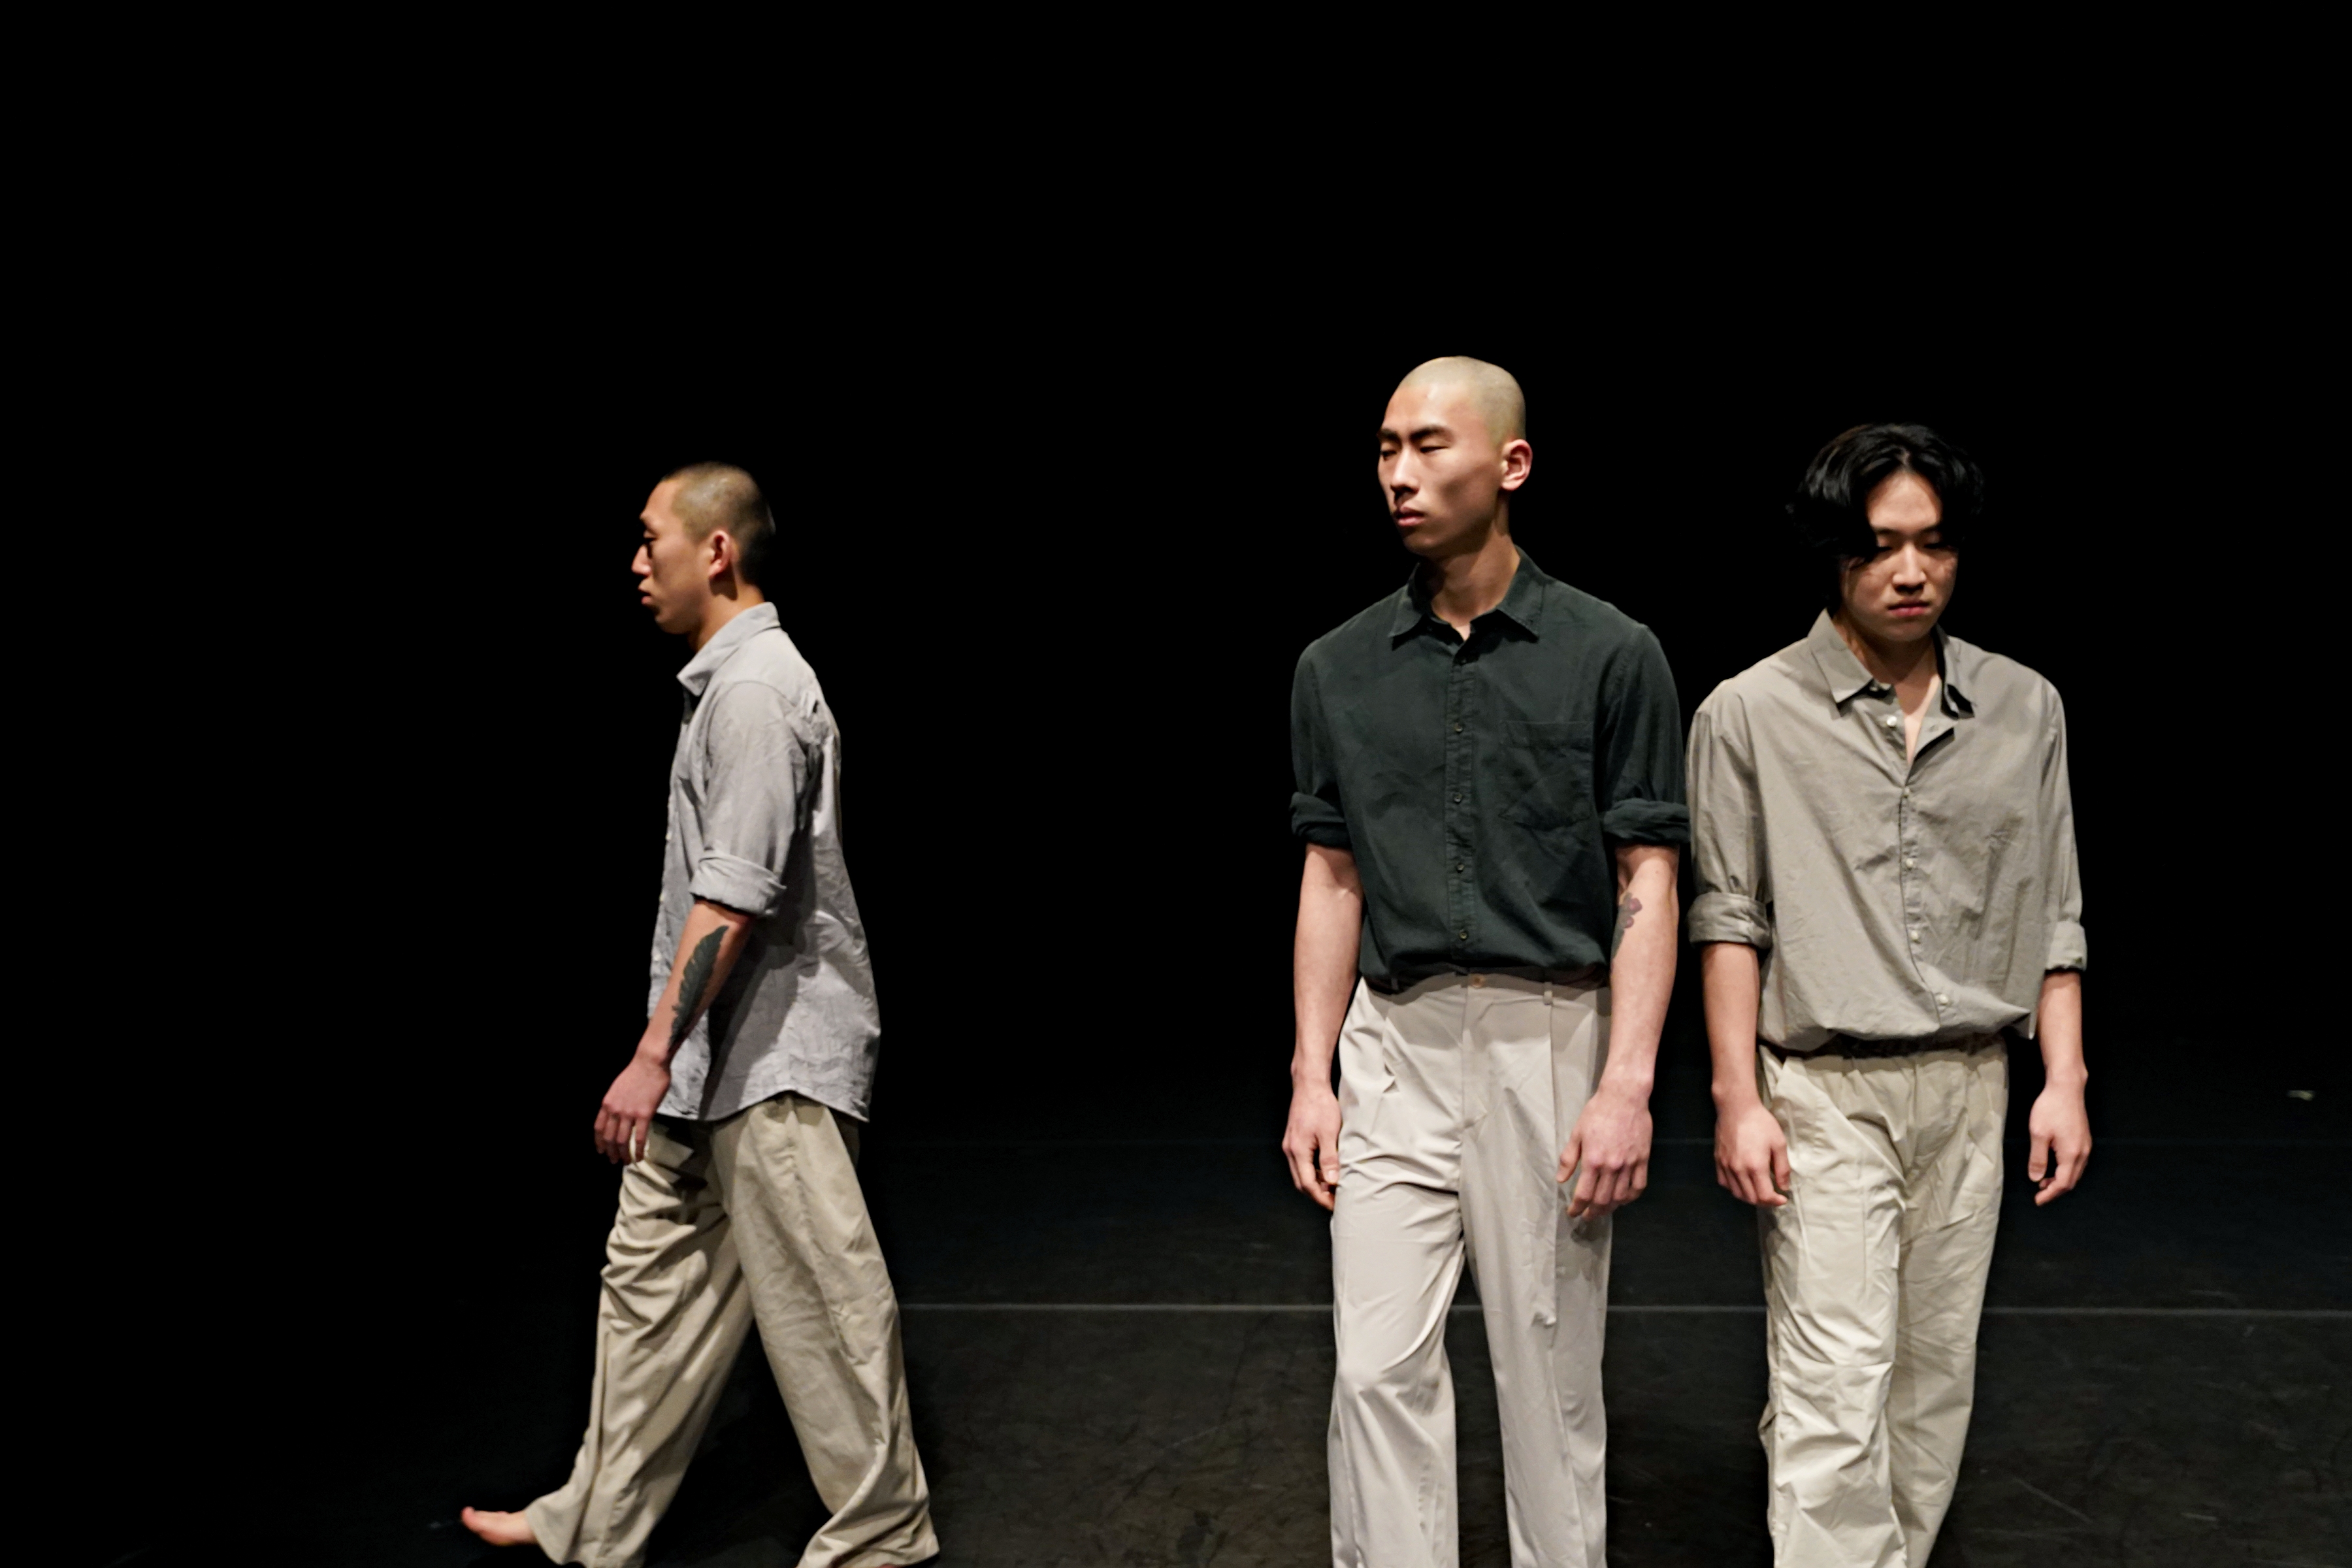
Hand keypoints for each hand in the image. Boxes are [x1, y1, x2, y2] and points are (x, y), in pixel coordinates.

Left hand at [595, 1052, 670, 1163]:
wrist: (650, 1063)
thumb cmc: (636, 1072)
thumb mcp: (617, 1088)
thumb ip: (616, 1103)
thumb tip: (619, 1116)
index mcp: (607, 1103)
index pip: (598, 1128)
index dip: (599, 1142)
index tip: (601, 1151)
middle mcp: (615, 1110)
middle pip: (609, 1137)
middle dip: (610, 1152)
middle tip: (614, 1161)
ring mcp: (629, 1113)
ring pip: (622, 1140)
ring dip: (623, 1154)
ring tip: (626, 1161)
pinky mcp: (644, 1115)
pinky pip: (639, 1138)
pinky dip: (638, 1150)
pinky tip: (639, 1157)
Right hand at [1282, 1085, 1343, 1210]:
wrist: (1309, 1085)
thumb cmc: (1321, 1106)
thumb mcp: (1330, 1133)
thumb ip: (1330, 1159)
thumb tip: (1332, 1182)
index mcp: (1298, 1151)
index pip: (1308, 1184)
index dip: (1321, 1197)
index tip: (1335, 1205)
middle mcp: (1290, 1150)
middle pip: (1301, 1182)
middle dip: (1317, 1194)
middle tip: (1334, 1201)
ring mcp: (1290, 1145)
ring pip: (1301, 1173)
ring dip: (1315, 1183)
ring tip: (1332, 1188)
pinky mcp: (1294, 1140)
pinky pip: (1301, 1163)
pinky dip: (1313, 1172)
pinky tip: (1326, 1171)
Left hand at [1560, 1085, 1650, 1217]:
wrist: (1624, 1097)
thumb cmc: (1597, 1112)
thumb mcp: (1577, 1133)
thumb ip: (1569, 1158)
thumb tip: (1561, 1179)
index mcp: (1592, 1160)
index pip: (1584, 1194)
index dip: (1577, 1208)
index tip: (1573, 1213)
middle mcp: (1611, 1166)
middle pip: (1602, 1200)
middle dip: (1593, 1212)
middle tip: (1587, 1216)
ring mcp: (1629, 1164)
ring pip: (1621, 1197)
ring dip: (1611, 1208)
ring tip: (1603, 1210)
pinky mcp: (1643, 1159)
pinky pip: (1639, 1186)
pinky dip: (1631, 1197)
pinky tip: (1624, 1199)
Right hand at [1714, 1096, 1790, 1206]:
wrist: (1736, 1107)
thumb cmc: (1761, 1123)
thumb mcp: (1779, 1143)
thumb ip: (1782, 1168)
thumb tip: (1784, 1187)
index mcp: (1756, 1166)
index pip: (1764, 1196)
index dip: (1775, 1202)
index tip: (1783, 1198)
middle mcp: (1738, 1170)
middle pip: (1750, 1198)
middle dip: (1764, 1201)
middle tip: (1773, 1196)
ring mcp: (1726, 1166)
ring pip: (1736, 1193)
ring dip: (1750, 1197)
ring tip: (1759, 1191)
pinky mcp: (1718, 1161)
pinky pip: (1725, 1183)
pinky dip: (1735, 1188)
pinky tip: (1743, 1182)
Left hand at [2027, 1080, 2090, 1204]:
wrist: (2066, 1088)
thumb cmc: (2050, 1108)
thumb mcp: (2038, 1134)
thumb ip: (2037, 1159)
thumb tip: (2036, 1178)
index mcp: (2072, 1154)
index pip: (2063, 1183)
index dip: (2050, 1194)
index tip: (2037, 1200)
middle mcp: (2083, 1152)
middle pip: (2072, 1180)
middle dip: (2056, 1190)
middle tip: (2039, 1194)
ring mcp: (2085, 1146)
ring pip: (2075, 1172)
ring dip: (2061, 1180)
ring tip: (2043, 1181)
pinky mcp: (2084, 1139)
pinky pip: (2077, 1162)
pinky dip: (2065, 1170)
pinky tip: (2053, 1166)